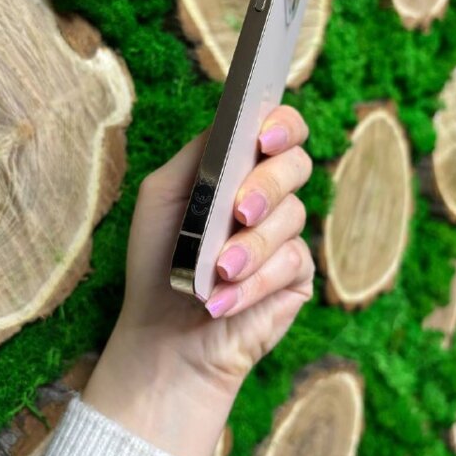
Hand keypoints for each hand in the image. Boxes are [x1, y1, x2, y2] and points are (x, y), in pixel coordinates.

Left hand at [83, 105, 314, 455]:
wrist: (162, 332)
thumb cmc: (158, 259)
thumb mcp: (162, 195)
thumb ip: (197, 156)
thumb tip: (232, 123)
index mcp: (240, 169)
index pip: (280, 130)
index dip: (282, 125)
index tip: (264, 137)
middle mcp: (268, 196)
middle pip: (295, 165)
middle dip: (267, 186)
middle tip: (239, 212)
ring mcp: (285, 235)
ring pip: (293, 217)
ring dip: (251, 247)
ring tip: (218, 272)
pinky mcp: (297, 275)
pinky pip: (293, 262)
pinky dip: (255, 282)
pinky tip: (222, 301)